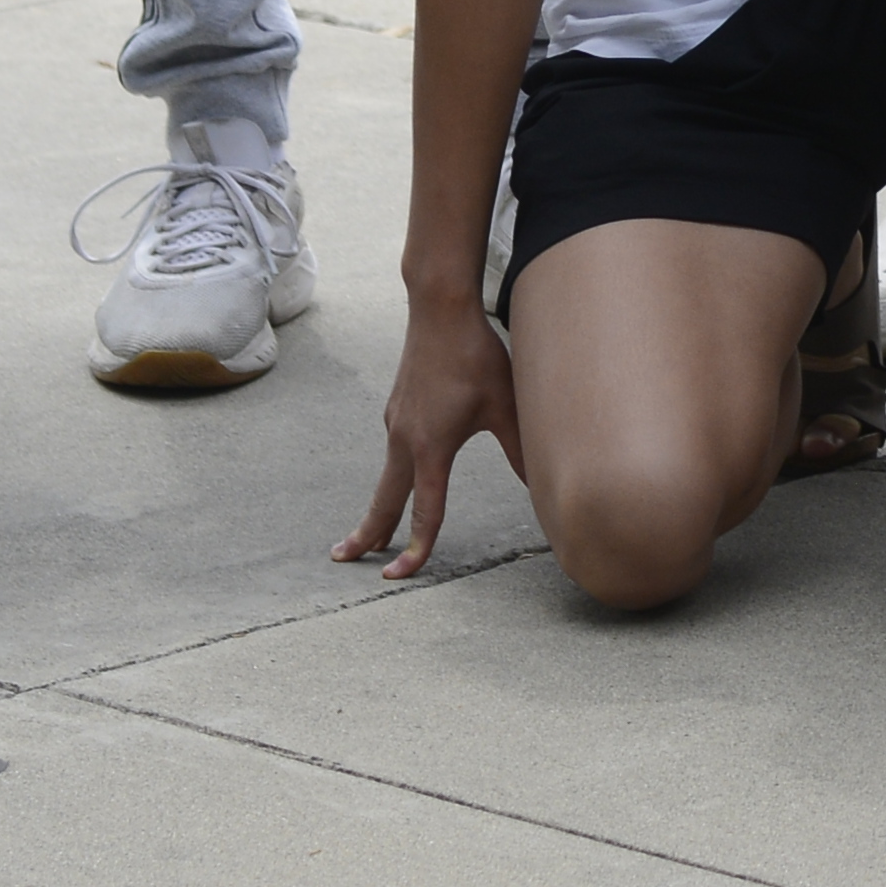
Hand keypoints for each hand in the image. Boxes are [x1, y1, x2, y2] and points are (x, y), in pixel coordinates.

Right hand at [340, 286, 521, 574]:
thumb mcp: (505, 405)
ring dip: (377, 506)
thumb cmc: (476, 356)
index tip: (397, 576)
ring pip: (387, 476)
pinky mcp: (398, 407)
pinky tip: (402, 475)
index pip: (424, 511)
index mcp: (430, 448)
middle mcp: (404, 440)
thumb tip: (542, 484)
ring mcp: (396, 422)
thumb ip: (521, 449)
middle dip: (366, 534)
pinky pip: (394, 451)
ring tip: (368, 532)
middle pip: (384, 500)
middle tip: (342, 560)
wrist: (439, 309)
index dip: (414, 548)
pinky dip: (392, 475)